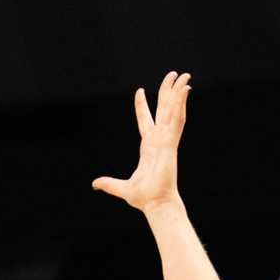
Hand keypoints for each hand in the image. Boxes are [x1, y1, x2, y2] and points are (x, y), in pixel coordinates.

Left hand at [91, 71, 189, 212]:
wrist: (155, 204)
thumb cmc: (144, 198)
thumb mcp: (121, 187)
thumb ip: (109, 183)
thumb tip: (95, 184)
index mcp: (149, 147)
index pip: (145, 121)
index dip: (142, 106)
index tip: (139, 91)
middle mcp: (159, 140)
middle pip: (163, 110)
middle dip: (167, 91)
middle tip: (173, 75)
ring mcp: (167, 140)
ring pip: (173, 110)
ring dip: (178, 93)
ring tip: (184, 76)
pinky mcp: (172, 143)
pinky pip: (177, 120)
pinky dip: (181, 105)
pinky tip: (185, 91)